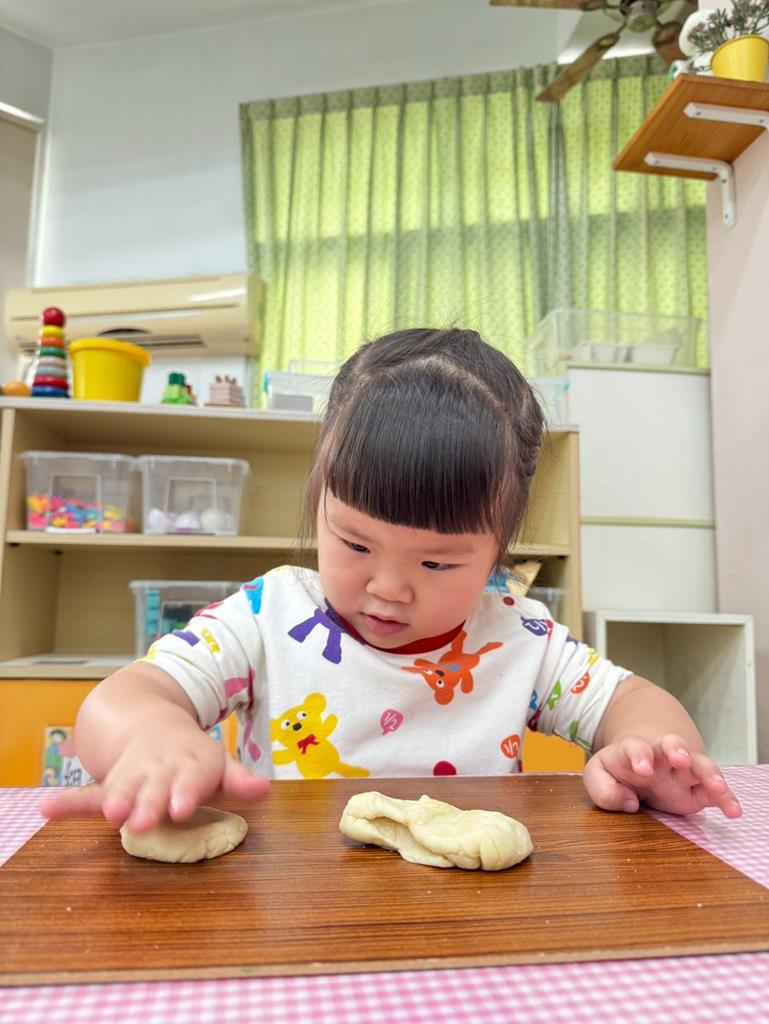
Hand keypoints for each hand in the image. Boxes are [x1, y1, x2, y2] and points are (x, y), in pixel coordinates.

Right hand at [39, 727, 268, 832]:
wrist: (148, 720)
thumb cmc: (190, 756)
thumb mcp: (215, 764)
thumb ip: (237, 780)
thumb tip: (265, 790)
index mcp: (189, 763)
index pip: (190, 779)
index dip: (186, 792)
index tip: (183, 806)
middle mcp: (159, 769)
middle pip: (154, 787)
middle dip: (150, 804)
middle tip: (145, 821)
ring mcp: (132, 775)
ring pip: (122, 789)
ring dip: (115, 800)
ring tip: (110, 814)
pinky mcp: (109, 784)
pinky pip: (86, 794)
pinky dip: (67, 803)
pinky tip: (47, 809)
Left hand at [583, 734, 742, 818]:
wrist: (640, 761)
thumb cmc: (619, 768)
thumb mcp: (599, 775)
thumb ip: (603, 789)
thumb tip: (628, 803)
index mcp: (634, 750)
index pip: (636, 747)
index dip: (640, 755)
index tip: (643, 769)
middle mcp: (662, 756)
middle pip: (673, 744)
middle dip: (678, 749)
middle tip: (682, 759)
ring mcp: (682, 771)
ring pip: (699, 765)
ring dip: (709, 774)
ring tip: (718, 787)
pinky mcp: (697, 789)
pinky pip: (714, 792)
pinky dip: (725, 799)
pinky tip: (733, 810)